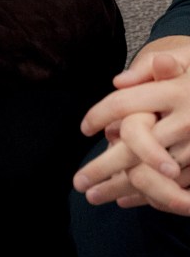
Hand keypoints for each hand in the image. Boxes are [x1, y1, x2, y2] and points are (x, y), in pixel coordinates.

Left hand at [73, 48, 189, 213]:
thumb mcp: (183, 58)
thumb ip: (149, 68)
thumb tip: (117, 82)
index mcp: (175, 92)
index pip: (126, 104)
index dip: (99, 115)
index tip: (84, 129)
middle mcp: (186, 122)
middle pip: (134, 149)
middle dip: (102, 167)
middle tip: (78, 181)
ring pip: (152, 174)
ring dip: (120, 187)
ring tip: (94, 196)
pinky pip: (173, 188)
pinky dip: (148, 195)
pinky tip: (127, 198)